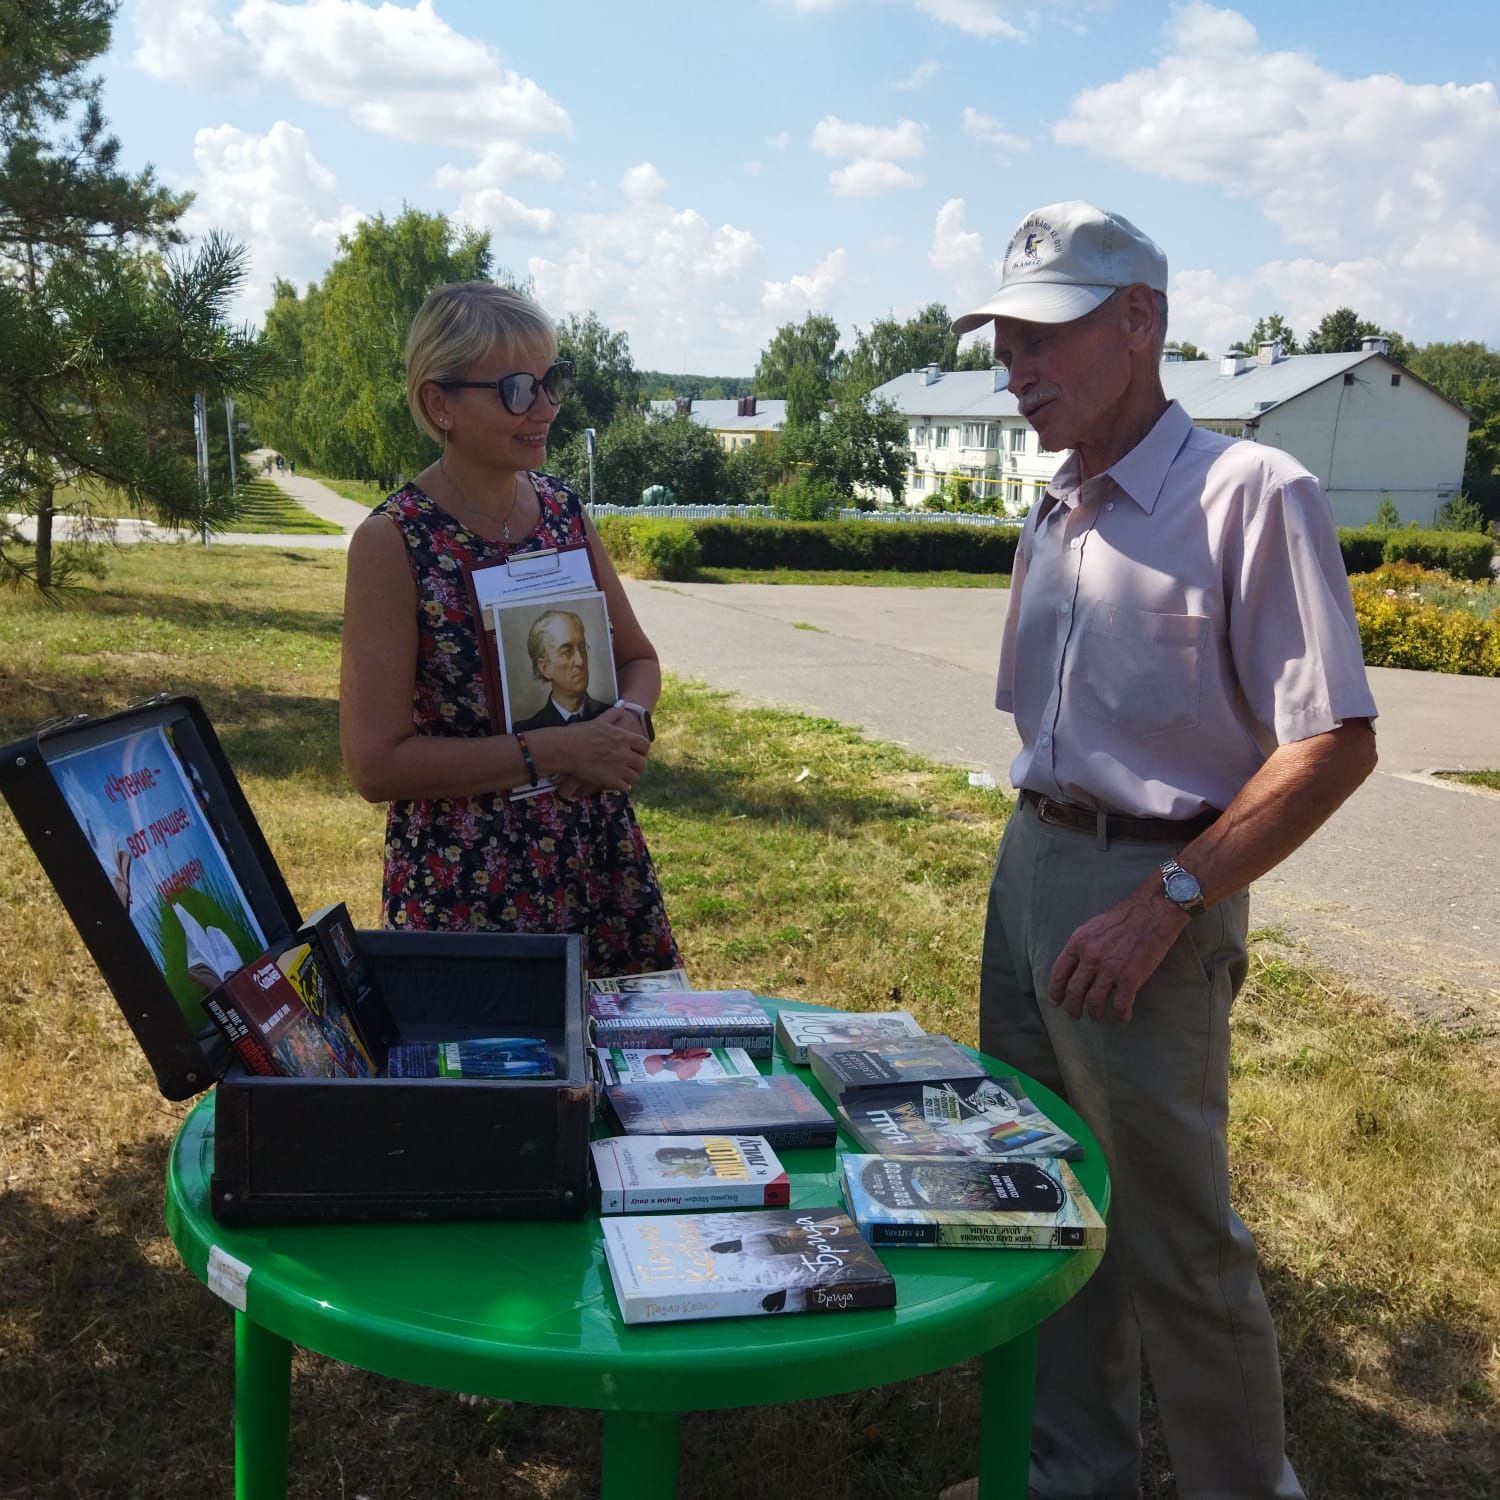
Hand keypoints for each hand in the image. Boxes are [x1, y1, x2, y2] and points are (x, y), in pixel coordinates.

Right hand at [543, 706, 648, 797]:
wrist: (566, 749)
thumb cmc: (580, 733)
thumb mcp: (599, 721)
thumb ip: (613, 714)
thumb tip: (622, 704)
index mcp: (623, 737)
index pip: (645, 745)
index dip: (642, 750)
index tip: (636, 752)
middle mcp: (624, 753)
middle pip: (642, 763)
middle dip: (637, 765)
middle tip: (630, 766)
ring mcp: (618, 767)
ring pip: (634, 777)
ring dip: (630, 777)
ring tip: (623, 776)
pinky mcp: (610, 780)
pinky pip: (625, 787)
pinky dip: (621, 786)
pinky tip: (616, 784)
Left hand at [1047, 880, 1188, 1023]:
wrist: (1153, 911)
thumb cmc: (1125, 916)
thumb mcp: (1094, 927)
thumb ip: (1084, 946)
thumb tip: (1077, 967)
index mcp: (1079, 942)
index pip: (1060, 972)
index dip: (1055, 990)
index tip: (1056, 1001)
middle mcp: (1091, 957)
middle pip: (1074, 990)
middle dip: (1072, 1007)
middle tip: (1074, 1015)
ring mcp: (1110, 969)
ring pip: (1094, 1001)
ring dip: (1094, 1013)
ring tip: (1096, 1017)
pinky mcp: (1130, 978)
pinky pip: (1121, 1005)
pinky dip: (1121, 1015)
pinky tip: (1122, 1018)